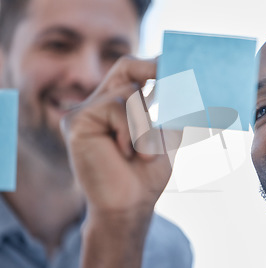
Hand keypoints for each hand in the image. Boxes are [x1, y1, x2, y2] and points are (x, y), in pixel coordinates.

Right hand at [61, 56, 179, 267]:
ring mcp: (85, 112)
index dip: (152, 64)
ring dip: (145, 124)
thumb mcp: (166, 133)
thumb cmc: (147, 172)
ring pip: (127, 92)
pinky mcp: (76, 121)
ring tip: (143, 151)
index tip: (174, 64)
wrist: (130, 203)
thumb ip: (171, 107)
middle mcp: (98, 104)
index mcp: (117, 106)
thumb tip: (187, 80)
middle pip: (125, 68)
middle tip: (169, 82)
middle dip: (151, 74)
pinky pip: (115, 106)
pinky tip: (126, 152)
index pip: (130, 70)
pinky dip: (131, 130)